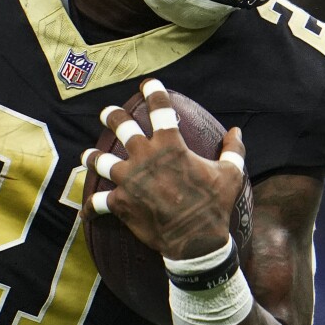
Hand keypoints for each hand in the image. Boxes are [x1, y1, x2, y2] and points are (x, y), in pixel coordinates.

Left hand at [83, 78, 246, 260]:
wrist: (196, 241)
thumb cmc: (214, 206)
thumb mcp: (230, 174)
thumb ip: (233, 150)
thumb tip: (237, 131)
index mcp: (170, 146)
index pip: (160, 109)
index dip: (153, 92)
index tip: (148, 84)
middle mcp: (145, 157)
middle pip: (122, 127)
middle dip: (112, 116)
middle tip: (107, 113)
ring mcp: (129, 180)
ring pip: (101, 161)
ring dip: (93, 157)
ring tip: (88, 155)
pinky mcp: (120, 203)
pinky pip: (98, 202)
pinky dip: (91, 206)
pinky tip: (87, 210)